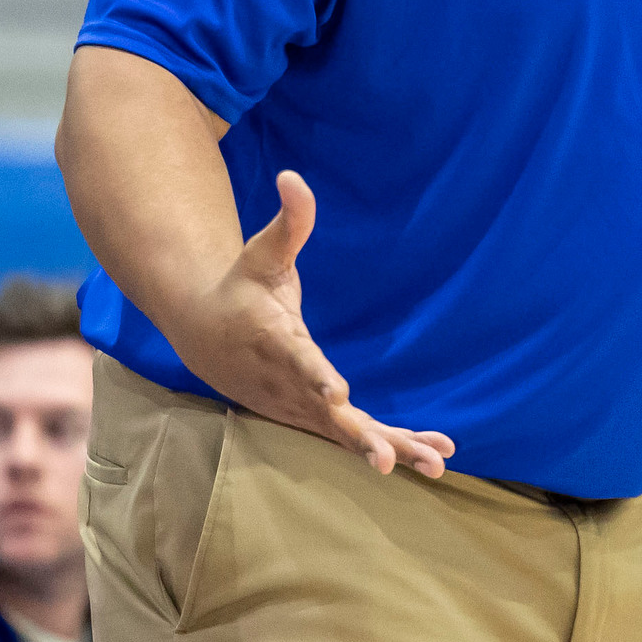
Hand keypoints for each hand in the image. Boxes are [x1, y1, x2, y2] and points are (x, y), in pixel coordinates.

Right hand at [161, 172, 454, 476]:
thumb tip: (295, 177)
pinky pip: (354, 435)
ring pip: (346, 434)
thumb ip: (289, 222)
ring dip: (390, 448)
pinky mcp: (312, 417)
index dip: (316, 378)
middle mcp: (287, 384)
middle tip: (389, 462)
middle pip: (326, 417)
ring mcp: (299, 407)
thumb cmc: (240, 288)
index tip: (337, 396)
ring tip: (434, 464)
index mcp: (274, 340)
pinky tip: (435, 455)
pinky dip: (393, 445)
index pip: (296, 361)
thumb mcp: (262, 252)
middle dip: (360, 438)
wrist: (205, 333)